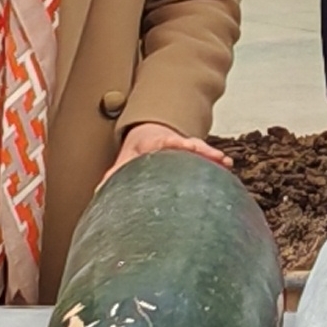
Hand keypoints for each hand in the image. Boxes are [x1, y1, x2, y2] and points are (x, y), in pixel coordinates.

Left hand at [105, 121, 226, 180]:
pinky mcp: (194, 151)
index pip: (164, 141)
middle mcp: (172, 141)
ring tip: (223, 161)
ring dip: (211, 154)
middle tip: (209, 154)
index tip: (182, 146)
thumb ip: (114, 175)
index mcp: (154, 142)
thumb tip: (99, 192)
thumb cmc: (137, 152)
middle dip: (198, 148)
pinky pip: (206, 154)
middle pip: (187, 143)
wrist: (149, 134)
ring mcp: (185, 145)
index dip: (173, 143)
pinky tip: (227, 166)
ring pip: (200, 147)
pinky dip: (216, 159)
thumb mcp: (125, 159)